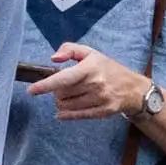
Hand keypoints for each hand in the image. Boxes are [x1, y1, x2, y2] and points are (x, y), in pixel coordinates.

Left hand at [27, 45, 149, 120]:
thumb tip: (53, 58)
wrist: (134, 88)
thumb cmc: (109, 69)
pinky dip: (66, 114)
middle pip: (61, 93)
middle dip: (56, 91)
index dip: (45, 85)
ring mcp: (100, 99)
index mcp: (90, 68)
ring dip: (61, 102)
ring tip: (69, 96)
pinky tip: (63, 112)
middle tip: (64, 87)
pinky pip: (77, 115)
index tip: (31, 90)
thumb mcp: (91, 53)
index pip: (63, 78)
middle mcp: (95, 85)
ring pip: (67, 105)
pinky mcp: (103, 112)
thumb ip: (69, 49)